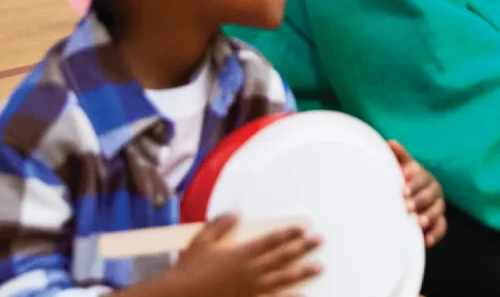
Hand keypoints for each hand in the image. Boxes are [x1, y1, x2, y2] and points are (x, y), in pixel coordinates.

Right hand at [165, 214, 320, 296]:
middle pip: (282, 257)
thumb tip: (236, 211)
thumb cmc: (188, 269)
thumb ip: (219, 225)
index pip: (271, 241)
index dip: (289, 234)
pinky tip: (303, 295)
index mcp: (240, 254)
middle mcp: (250, 271)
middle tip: (320, 241)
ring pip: (283, 279)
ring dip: (303, 272)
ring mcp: (251, 289)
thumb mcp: (200, 241)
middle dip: (303, 248)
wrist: (179, 296)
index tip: (304, 228)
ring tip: (319, 267)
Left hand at [389, 141, 445, 246]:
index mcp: (423, 176)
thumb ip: (398, 155)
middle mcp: (433, 190)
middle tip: (408, 206)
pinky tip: (427, 241)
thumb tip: (390, 142)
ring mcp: (437, 206)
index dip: (413, 183)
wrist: (410, 196)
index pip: (421, 178)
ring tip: (418, 222)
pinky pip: (442, 227)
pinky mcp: (439, 221)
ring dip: (428, 216)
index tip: (403, 189)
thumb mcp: (401, 166)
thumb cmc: (403, 180)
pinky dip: (435, 234)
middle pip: (430, 195)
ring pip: (437, 211)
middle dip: (419, 200)